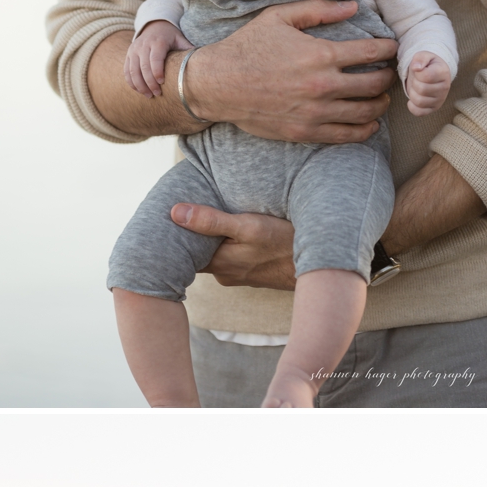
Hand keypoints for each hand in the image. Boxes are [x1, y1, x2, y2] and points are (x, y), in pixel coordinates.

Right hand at [127, 22, 191, 97]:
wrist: (155, 26)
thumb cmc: (171, 36)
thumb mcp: (181, 39)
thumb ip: (188, 49)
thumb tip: (203, 61)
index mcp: (158, 42)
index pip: (155, 58)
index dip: (157, 71)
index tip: (162, 82)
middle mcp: (143, 45)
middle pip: (143, 66)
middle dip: (149, 82)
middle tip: (157, 94)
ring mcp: (134, 50)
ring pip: (132, 70)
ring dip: (140, 85)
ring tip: (149, 96)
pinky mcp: (128, 54)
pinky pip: (126, 69)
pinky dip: (131, 81)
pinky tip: (138, 90)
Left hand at [172, 205, 298, 291]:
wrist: (323, 268)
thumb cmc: (287, 245)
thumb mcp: (250, 226)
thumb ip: (212, 221)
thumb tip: (174, 212)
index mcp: (219, 264)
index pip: (183, 251)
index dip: (173, 235)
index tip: (163, 216)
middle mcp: (227, 274)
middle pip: (199, 253)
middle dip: (192, 235)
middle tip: (182, 210)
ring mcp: (242, 276)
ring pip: (217, 254)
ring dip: (214, 239)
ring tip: (209, 216)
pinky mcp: (256, 274)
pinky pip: (234, 257)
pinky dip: (231, 245)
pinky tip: (236, 231)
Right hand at [185, 0, 396, 143]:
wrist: (217, 84)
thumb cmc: (247, 47)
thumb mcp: (278, 18)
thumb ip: (317, 9)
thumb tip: (353, 6)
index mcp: (320, 55)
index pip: (371, 52)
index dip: (388, 49)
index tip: (393, 48)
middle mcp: (323, 85)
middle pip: (375, 84)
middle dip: (387, 78)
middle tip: (389, 74)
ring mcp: (317, 112)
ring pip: (367, 111)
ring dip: (381, 104)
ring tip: (381, 98)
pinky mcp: (308, 131)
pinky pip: (349, 135)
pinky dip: (366, 129)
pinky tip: (370, 122)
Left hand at [405, 52, 452, 115]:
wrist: (433, 72)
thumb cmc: (427, 64)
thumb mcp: (423, 56)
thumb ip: (420, 58)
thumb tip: (416, 68)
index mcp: (443, 72)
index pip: (425, 76)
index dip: (417, 73)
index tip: (419, 70)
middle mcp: (445, 87)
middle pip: (421, 89)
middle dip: (414, 83)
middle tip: (417, 79)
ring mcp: (440, 99)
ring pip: (419, 101)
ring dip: (412, 93)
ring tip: (416, 87)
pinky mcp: (434, 108)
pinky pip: (419, 112)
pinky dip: (412, 106)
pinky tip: (413, 99)